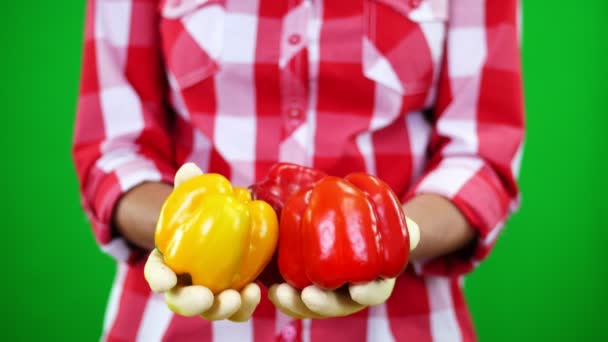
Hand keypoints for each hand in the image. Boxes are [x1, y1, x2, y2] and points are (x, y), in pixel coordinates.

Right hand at [143, 163, 264, 320]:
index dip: (159, 279)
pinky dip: (246, 305)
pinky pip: (238, 308)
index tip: (168, 280)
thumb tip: (191, 169)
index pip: (157, 275)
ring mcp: (210, 294)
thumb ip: (188, 187)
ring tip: (238, 297)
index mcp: (167, 264)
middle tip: (205, 297)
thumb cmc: (199, 214)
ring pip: (212, 311)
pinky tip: (257, 291)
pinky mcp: (233, 296)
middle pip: (182, 302)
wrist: (220, 227)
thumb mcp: (192, 199)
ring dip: (223, 309)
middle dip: (192, 304)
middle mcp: (185, 285)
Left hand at [268, 218, 419, 317]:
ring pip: (310, 305)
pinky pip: (292, 293)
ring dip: (294, 304)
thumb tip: (413, 232)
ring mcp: (325, 291)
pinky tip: (269, 286)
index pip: (372, 294)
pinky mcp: (303, 282)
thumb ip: (404, 229)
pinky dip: (282, 293)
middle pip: (335, 306)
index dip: (366, 294)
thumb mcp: (394, 227)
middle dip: (321, 305)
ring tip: (279, 293)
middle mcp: (348, 293)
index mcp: (373, 283)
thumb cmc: (378, 227)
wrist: (358, 227)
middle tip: (307, 295)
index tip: (358, 289)